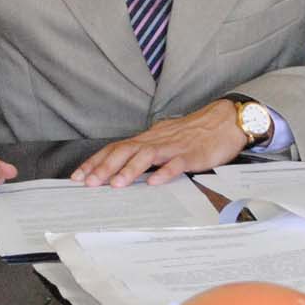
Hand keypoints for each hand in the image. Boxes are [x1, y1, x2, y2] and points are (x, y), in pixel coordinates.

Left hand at [70, 101, 248, 187]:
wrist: (225, 120)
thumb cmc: (195, 134)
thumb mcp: (165, 141)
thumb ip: (146, 153)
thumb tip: (123, 166)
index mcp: (149, 139)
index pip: (116, 148)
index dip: (96, 161)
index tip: (79, 175)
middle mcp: (157, 140)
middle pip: (126, 150)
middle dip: (105, 167)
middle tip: (89, 182)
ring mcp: (175, 147)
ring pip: (147, 155)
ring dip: (129, 170)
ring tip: (115, 184)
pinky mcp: (193, 154)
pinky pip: (177, 163)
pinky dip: (165, 172)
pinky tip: (155, 182)